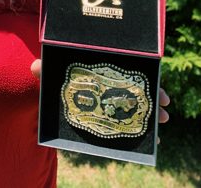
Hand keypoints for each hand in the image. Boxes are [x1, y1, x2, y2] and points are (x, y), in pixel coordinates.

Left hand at [31, 59, 170, 122]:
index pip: (126, 66)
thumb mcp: (51, 71)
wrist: (51, 85)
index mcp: (99, 65)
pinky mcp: (107, 110)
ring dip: (151, 110)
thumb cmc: (54, 74)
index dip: (143, 73)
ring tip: (162, 119)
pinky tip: (152, 137)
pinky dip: (140, 124)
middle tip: (165, 106)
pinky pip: (127, 116)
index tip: (156, 83)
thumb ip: (44, 70)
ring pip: (135, 100)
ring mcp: (110, 94)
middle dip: (153, 94)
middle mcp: (109, 78)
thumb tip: (35, 67)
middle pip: (135, 84)